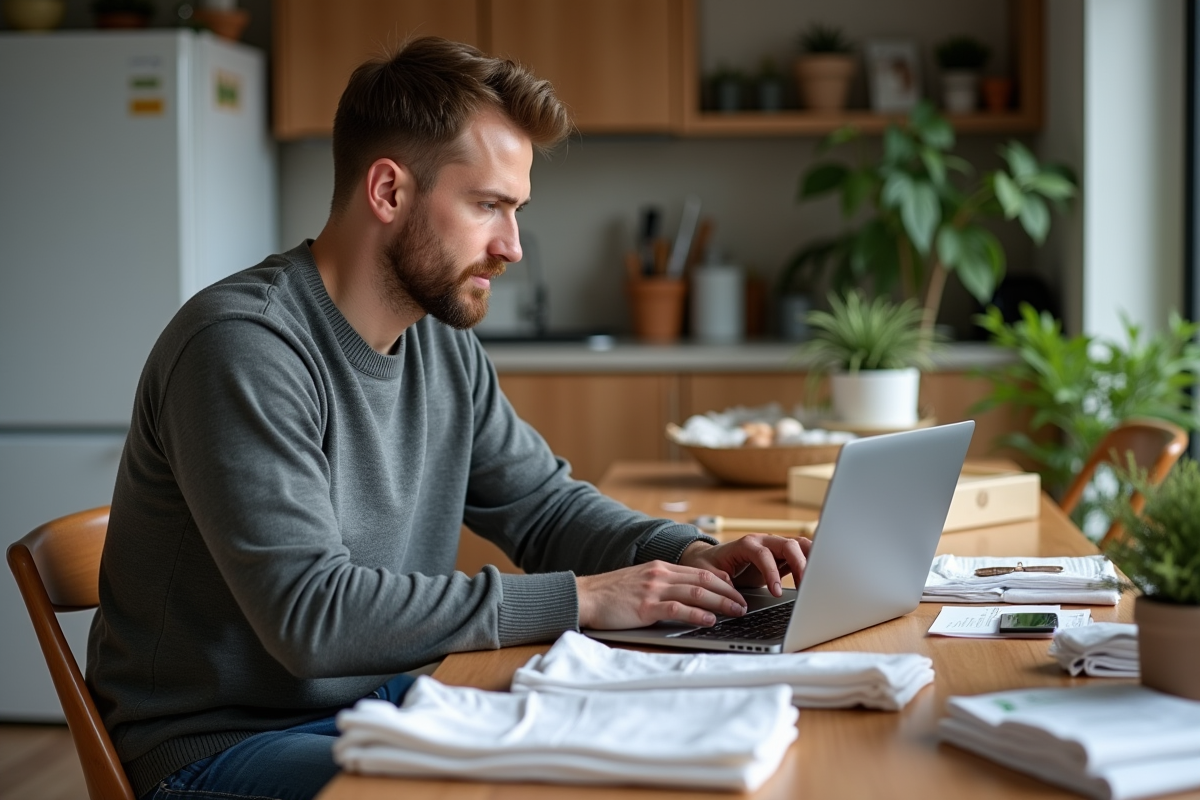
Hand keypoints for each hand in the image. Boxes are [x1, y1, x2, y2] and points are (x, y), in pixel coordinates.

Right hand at [576, 561, 747, 629]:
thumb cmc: (611, 594)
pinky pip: (677, 608)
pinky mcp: (645, 606)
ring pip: (696, 592)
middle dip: (728, 592)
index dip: (722, 581)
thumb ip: (662, 586)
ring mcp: (653, 589)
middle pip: (704, 579)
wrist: (585, 596)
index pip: (700, 570)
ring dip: (721, 602)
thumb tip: (687, 598)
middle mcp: (660, 575)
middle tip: (744, 604)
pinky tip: (710, 620)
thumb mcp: (641, 582)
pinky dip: (697, 614)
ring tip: (737, 612)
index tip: (736, 590)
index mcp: (660, 568)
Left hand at [679, 535, 812, 597]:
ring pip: (799, 545)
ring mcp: (775, 547)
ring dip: (810, 561)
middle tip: (804, 587)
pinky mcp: (782, 556)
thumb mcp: (708, 574)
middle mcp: (764, 541)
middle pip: (788, 544)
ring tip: (816, 582)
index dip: (772, 572)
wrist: (711, 558)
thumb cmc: (709, 565)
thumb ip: (720, 583)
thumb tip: (734, 597)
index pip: (763, 554)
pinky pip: (802, 555)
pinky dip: (812, 562)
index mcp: (745, 544)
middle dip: (799, 564)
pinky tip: (817, 578)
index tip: (776, 591)